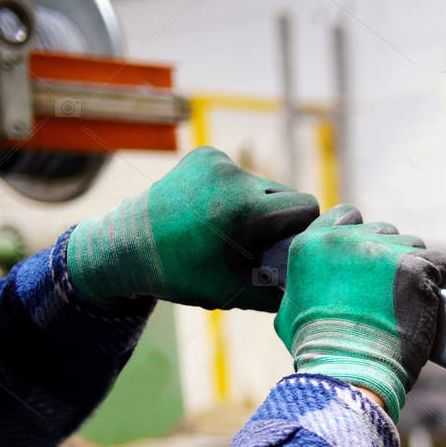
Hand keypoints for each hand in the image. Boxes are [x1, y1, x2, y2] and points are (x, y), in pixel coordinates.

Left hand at [66, 146, 318, 311]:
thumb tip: (319, 285)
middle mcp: (233, 177)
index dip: (303, 229)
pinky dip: (236, 193)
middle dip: (280, 218)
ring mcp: (217, 161)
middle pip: (288, 194)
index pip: (306, 207)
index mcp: (244, 210)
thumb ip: (282, 290)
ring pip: (264, 185)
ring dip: (258, 206)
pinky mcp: (205, 154)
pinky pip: (241, 175)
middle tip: (257, 243)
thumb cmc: (183, 276)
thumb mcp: (236, 292)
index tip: (288, 247)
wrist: (126, 246)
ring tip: (229, 228)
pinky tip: (214, 211)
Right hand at [274, 205, 445, 421]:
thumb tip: (299, 289)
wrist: (350, 370)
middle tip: (392, 291)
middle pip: (384, 232)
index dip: (363, 237)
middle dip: (390, 257)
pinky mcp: (414, 266)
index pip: (347, 216)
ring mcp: (382, 251)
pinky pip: (439, 262)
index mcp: (312, 245)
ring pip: (412, 245)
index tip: (370, 261)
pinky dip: (440, 280)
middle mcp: (345, 240)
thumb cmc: (320, 352)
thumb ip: (300, 288)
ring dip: (415, 268)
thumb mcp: (290, 313)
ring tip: (411, 301)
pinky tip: (433, 300)